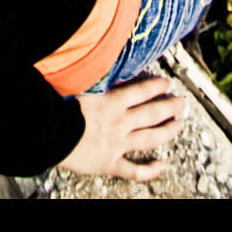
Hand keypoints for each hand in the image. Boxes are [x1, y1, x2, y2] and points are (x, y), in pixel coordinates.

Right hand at [59, 76, 185, 181]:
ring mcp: (117, 144)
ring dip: (167, 132)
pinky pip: (134, 170)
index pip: (140, 91)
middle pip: (151, 114)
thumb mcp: (75, 84)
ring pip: (149, 138)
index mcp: (110, 102)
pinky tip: (162, 166)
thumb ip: (89, 78)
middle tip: (181, 104)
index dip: (156, 87)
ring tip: (179, 126)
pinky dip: (150, 170)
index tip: (166, 84)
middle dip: (169, 108)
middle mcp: (119, 122)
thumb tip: (90, 61)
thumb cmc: (57, 106)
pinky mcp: (110, 163)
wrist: (50, 134)